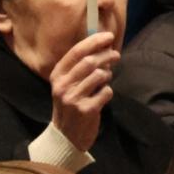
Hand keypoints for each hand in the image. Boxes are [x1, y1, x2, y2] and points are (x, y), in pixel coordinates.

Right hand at [49, 31, 118, 152]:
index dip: (94, 42)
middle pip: (89, 62)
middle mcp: (63, 85)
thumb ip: (79, 69)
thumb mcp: (67, 86)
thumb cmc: (69, 106)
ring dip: (108, 75)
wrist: (65, 136)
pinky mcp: (86, 110)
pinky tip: (103, 95)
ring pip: (99, 76)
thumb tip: (101, 49)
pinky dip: (108, 91)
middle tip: (116, 55)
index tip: (108, 36)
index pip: (76, 52)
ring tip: (106, 78)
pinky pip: (106, 93)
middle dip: (106, 55)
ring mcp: (73, 98)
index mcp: (57, 75)